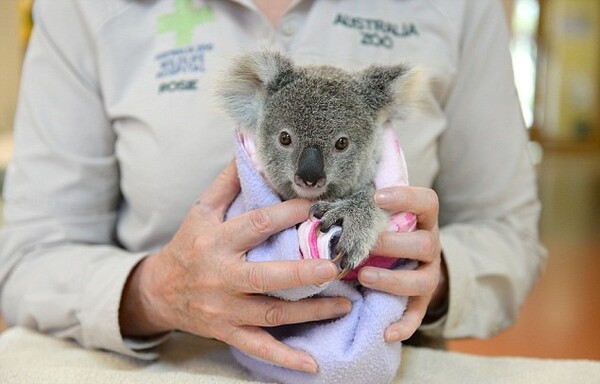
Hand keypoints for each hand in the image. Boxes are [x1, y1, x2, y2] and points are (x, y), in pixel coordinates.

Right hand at [119, 161, 350, 372]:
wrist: (161, 290)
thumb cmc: (189, 244)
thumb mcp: (202, 210)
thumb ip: (228, 183)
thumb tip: (249, 147)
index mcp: (215, 241)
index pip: (256, 225)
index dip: (288, 214)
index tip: (319, 205)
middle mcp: (220, 276)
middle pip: (265, 276)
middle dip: (302, 272)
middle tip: (337, 264)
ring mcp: (225, 309)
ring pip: (271, 313)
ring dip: (310, 312)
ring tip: (346, 303)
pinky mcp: (229, 331)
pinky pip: (259, 347)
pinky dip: (286, 358)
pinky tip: (314, 365)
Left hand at [357, 186, 446, 341]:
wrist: (408, 259)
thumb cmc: (383, 231)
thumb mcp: (377, 216)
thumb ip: (359, 209)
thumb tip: (315, 207)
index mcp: (422, 220)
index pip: (427, 202)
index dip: (406, 197)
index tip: (376, 197)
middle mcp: (431, 246)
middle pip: (425, 244)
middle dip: (392, 245)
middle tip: (364, 246)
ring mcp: (428, 274)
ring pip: (422, 280)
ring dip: (392, 280)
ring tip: (364, 277)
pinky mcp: (422, 300)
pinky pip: (417, 315)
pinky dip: (404, 326)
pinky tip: (386, 333)